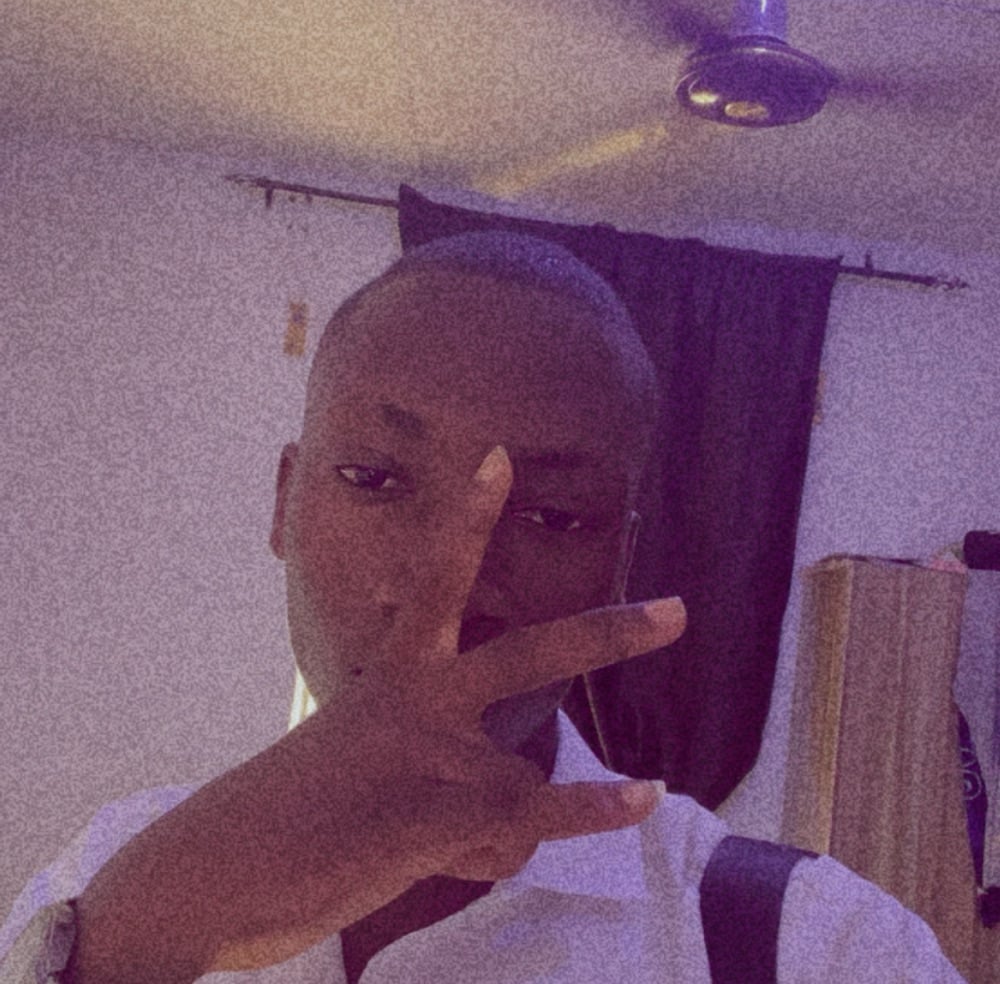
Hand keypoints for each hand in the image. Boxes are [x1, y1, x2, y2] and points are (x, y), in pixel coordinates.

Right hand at [70, 446, 685, 982]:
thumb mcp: (361, 751)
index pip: (438, 578)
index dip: (470, 517)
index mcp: (394, 671)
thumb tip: (517, 812)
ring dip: (497, 826)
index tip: (501, 457)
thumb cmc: (293, 804)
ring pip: (523, 783)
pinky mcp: (442, 816)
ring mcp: (434, 756)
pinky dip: (582, 819)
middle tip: (676, 611)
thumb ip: (436, 757)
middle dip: (606, 635)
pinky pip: (530, 822)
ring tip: (548, 814)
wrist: (224, 866)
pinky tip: (640, 798)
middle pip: (529, 657)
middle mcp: (417, 699)